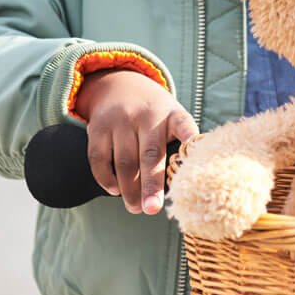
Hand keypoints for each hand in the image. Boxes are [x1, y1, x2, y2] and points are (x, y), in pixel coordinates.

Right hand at [74, 70, 197, 214]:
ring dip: (129, 189)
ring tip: (135, 208)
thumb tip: (182, 186)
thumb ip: (178, 144)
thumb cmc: (155, 115)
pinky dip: (106, 178)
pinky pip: (99, 158)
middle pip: (150, 155)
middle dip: (151, 186)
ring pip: (124, 161)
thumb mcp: (172, 117)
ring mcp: (120, 120)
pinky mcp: (98, 127)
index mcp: (172, 114)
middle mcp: (146, 115)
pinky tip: (115, 191)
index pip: (184, 125)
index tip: (195, 154)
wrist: (121, 85)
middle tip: (152, 210)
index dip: (191, 140)